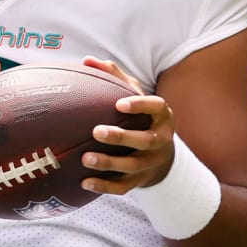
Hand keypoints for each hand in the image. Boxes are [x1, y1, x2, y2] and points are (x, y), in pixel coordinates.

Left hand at [78, 56, 175, 194]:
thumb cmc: (141, 117)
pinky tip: (85, 182)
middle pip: (146, 140)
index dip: (141, 105)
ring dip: (109, 163)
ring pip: (133, 166)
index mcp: (162, 116)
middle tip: (97, 131)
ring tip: (85, 158)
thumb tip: (88, 60)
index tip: (119, 104)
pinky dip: (104, 186)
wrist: (161, 156)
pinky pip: (124, 186)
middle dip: (122, 137)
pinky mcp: (141, 180)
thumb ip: (114, 77)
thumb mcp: (134, 95)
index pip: (157, 107)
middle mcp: (161, 140)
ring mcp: (152, 162)